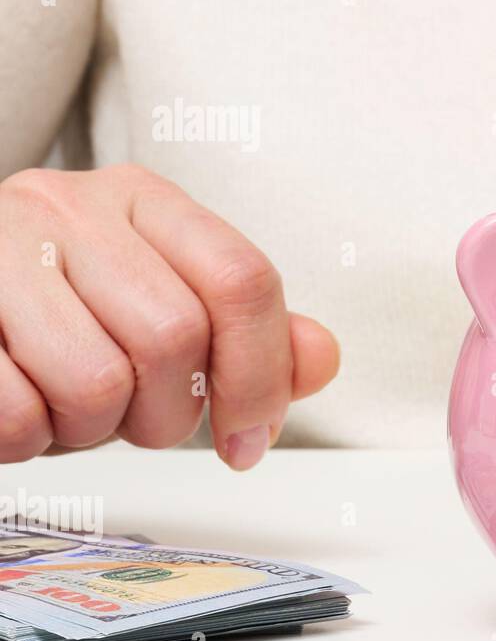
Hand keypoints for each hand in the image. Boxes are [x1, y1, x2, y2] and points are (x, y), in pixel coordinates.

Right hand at [0, 165, 338, 467]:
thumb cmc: (59, 316)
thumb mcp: (162, 312)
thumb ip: (248, 337)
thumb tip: (321, 359)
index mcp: (144, 199)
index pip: (243, 280)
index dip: (262, 375)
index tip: (250, 440)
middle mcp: (70, 207)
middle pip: (174, 337)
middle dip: (168, 414)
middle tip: (135, 420)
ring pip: (95, 382)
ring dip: (91, 431)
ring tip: (68, 408)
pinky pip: (14, 413)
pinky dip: (26, 440)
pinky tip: (21, 408)